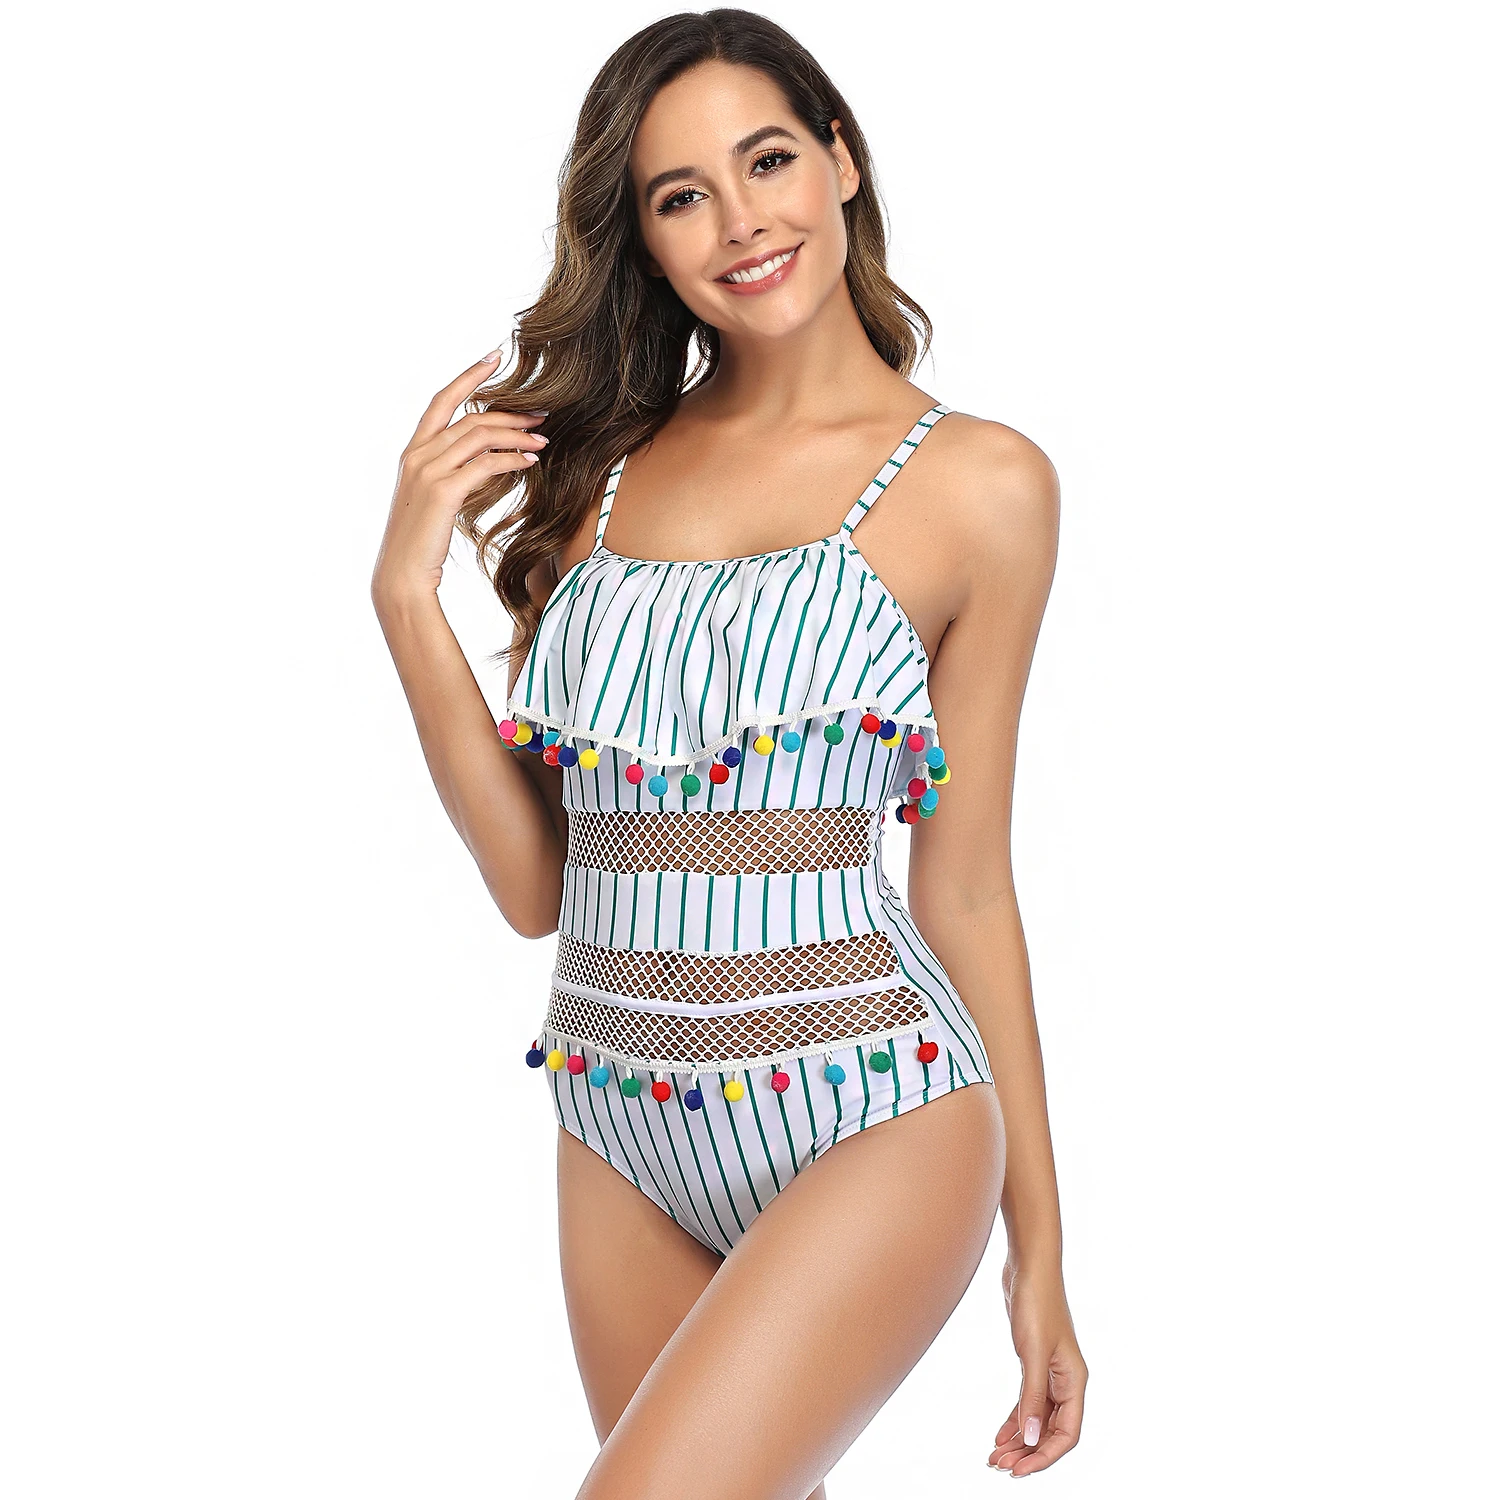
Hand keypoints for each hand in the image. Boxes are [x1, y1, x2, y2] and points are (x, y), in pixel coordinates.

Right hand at [372, 351, 547, 602]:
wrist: (401, 572)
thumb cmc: (421, 541)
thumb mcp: (433, 498)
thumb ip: (453, 472)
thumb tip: (487, 459)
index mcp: (413, 451)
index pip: (443, 400)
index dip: (469, 375)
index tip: (496, 357)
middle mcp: (417, 454)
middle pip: (471, 418)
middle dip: (511, 412)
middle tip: (543, 415)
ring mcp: (428, 470)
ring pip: (480, 437)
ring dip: (517, 435)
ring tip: (543, 439)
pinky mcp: (443, 490)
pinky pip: (485, 465)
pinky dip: (511, 459)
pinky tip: (531, 461)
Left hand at [988, 1265, 1086, 1476]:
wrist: (1028, 1266)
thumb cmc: (1037, 1303)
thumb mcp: (1032, 1353)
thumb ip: (1031, 1397)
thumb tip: (1029, 1439)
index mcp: (1075, 1381)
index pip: (1067, 1434)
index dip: (1045, 1456)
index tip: (1019, 1470)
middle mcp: (1065, 1381)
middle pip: (1051, 1430)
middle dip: (1027, 1452)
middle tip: (999, 1466)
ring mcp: (1049, 1372)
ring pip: (1037, 1418)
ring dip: (1018, 1439)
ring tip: (995, 1456)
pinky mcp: (1033, 1362)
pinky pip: (1027, 1401)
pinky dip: (1014, 1419)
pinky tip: (999, 1434)